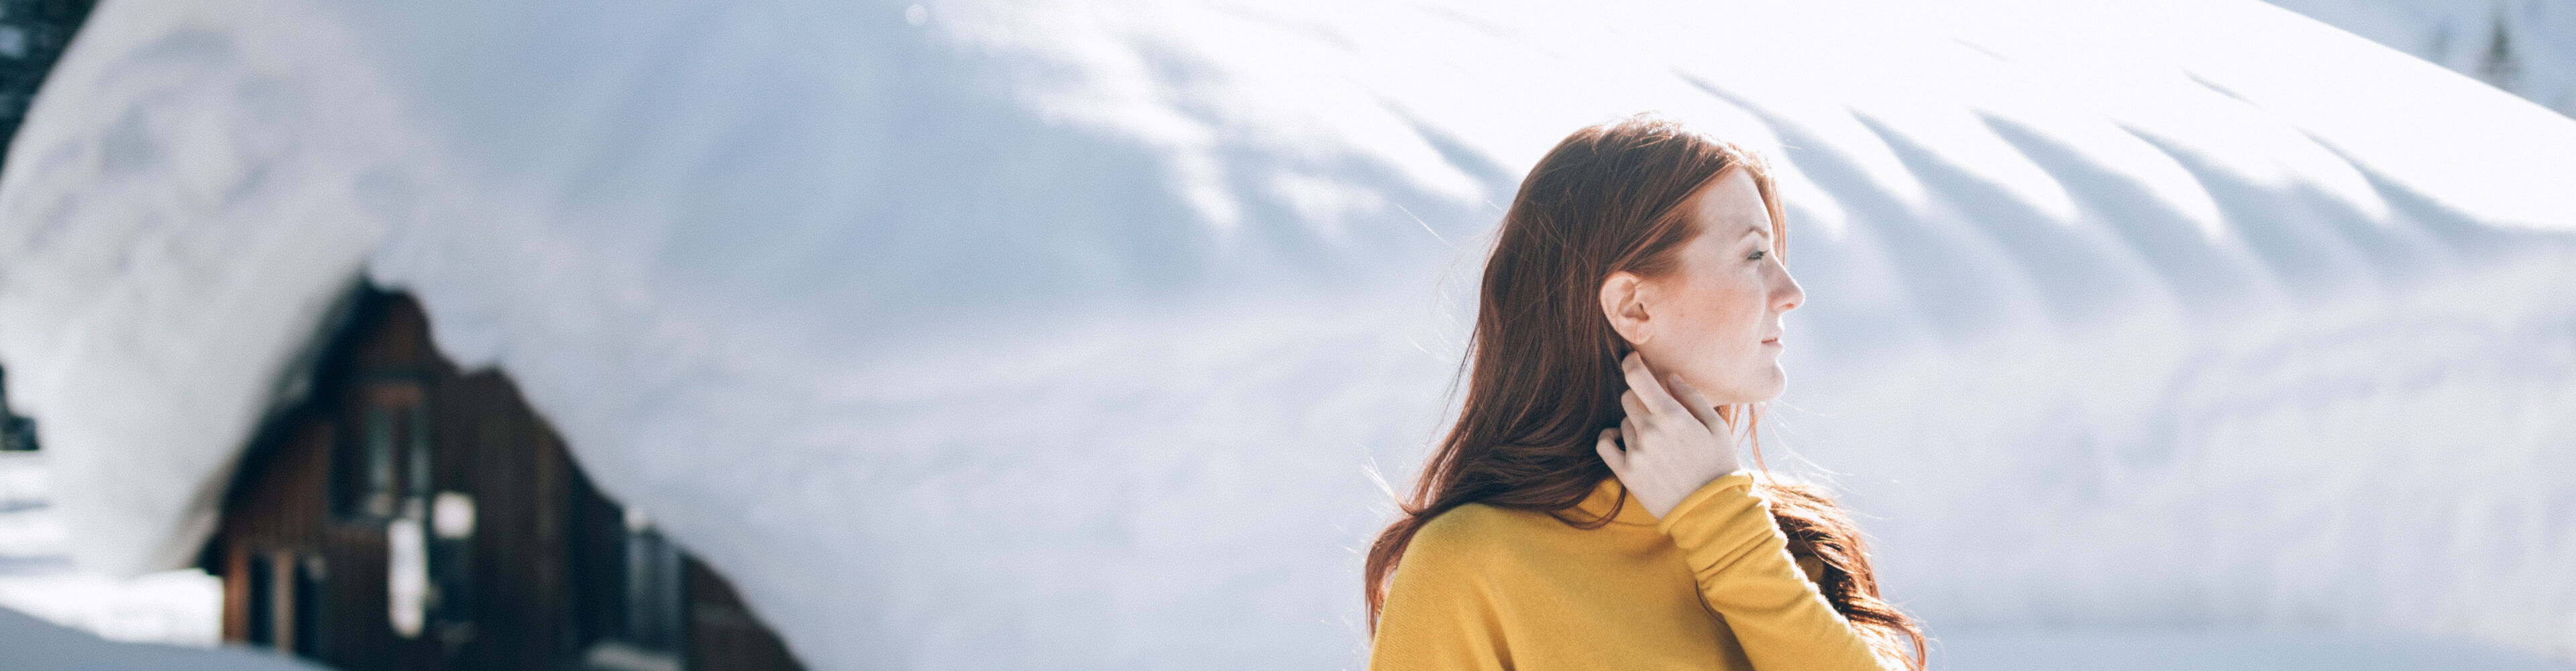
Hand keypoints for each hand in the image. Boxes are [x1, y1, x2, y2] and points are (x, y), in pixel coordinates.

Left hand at [1595, 352, 1740, 518]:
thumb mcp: (1716, 427)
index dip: (1631, 362)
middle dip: (1641, 398)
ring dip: (1635, 423)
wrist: (1710, 511)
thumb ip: (1692, 397)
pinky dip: (1611, 437)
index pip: (1637, 376)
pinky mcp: (1625, 472)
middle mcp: (1649, 431)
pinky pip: (1605, 444)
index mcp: (1672, 416)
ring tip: (1658, 441)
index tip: (1632, 359)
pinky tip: (1622, 440)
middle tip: (1659, 412)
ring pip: (1623, 421)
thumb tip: (1670, 376)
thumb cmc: (1718, 465)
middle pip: (1628, 397)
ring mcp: (1635, 452)